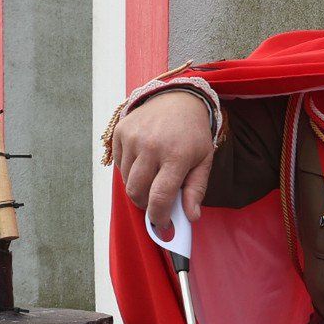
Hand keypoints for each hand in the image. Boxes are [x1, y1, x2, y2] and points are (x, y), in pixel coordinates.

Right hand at [115, 90, 215, 230]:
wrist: (177, 99)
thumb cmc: (193, 134)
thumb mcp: (204, 160)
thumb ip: (196, 190)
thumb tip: (191, 217)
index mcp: (176, 155)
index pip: (160, 197)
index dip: (159, 217)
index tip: (162, 225)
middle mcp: (151, 145)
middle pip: (137, 192)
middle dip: (146, 205)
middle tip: (156, 204)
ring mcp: (133, 138)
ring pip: (126, 181)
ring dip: (137, 188)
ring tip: (152, 179)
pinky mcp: (120, 132)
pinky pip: (120, 165)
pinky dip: (130, 171)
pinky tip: (144, 162)